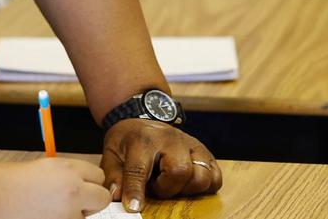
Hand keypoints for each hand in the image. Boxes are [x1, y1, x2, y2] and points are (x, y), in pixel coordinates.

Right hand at [0, 158, 110, 218]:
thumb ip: (61, 176)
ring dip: (72, 216)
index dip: (88, 181)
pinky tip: (40, 217)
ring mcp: (67, 215)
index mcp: (66, 169)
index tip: (80, 186)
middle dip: (91, 201)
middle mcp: (72, 191)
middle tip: (73, 204)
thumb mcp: (37, 169)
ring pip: (84, 218)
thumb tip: (75, 184)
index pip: (98, 175)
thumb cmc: (0, 183)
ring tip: (46, 212)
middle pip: (101, 198)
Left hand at [100, 119, 222, 210]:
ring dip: (186, 188)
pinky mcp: (205, 152)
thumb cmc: (128, 140)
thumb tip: (116, 196)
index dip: (136, 190)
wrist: (144, 118)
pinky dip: (204, 185)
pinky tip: (186, 183)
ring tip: (170, 182)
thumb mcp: (112, 153)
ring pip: (202, 176)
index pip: (139, 169)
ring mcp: (191, 144)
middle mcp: (171, 139)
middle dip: (167, 188)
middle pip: (180, 171)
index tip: (133, 208)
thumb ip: (113, 176)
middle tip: (155, 186)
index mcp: (143, 140)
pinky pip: (215, 177)